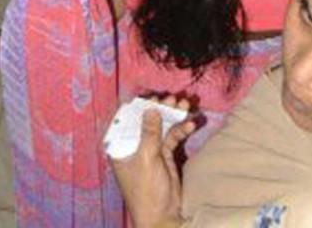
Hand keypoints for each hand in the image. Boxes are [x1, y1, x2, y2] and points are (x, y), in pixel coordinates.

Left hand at [110, 97, 194, 227]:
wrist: (162, 216)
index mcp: (121, 146)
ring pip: (162, 126)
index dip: (139, 106)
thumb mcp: (146, 159)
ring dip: (174, 115)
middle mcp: (134, 145)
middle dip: (161, 108)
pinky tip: (191, 125)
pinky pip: (173, 136)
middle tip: (173, 98)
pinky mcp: (165, 154)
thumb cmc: (146, 190)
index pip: (126, 119)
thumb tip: (150, 107)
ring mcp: (150, 149)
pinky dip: (181, 129)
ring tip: (185, 105)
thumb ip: (149, 133)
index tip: (152, 95)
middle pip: (147, 120)